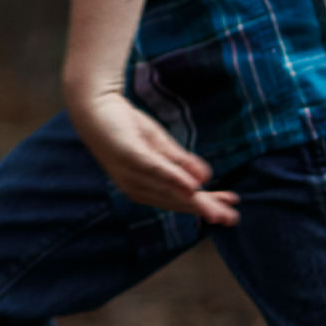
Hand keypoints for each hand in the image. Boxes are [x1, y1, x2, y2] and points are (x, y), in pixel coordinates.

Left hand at [65, 85, 238, 225]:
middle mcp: (136, 186)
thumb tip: (205, 179)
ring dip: (195, 201)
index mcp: (143, 187)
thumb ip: (180, 163)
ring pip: (168, 190)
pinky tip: (192, 187)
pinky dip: (173, 179)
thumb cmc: (125, 128)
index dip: (205, 206)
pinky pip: (154, 170)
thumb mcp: (159, 147)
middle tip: (230, 219)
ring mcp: (131, 172)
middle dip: (205, 210)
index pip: (179, 201)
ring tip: (217, 208)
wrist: (95, 107)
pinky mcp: (128, 154)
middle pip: (176, 201)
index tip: (230, 209)